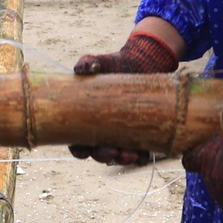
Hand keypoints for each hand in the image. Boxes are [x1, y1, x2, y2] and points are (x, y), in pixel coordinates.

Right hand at [68, 30, 182, 164]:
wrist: (141, 63)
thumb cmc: (113, 65)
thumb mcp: (100, 62)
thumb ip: (88, 63)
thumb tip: (83, 68)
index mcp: (87, 119)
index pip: (77, 141)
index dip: (78, 150)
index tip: (83, 152)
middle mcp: (102, 131)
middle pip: (98, 152)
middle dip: (104, 156)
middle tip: (112, 152)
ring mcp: (121, 134)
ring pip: (119, 155)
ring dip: (123, 159)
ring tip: (132, 155)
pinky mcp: (141, 133)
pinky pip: (140, 151)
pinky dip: (141, 156)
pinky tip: (144, 155)